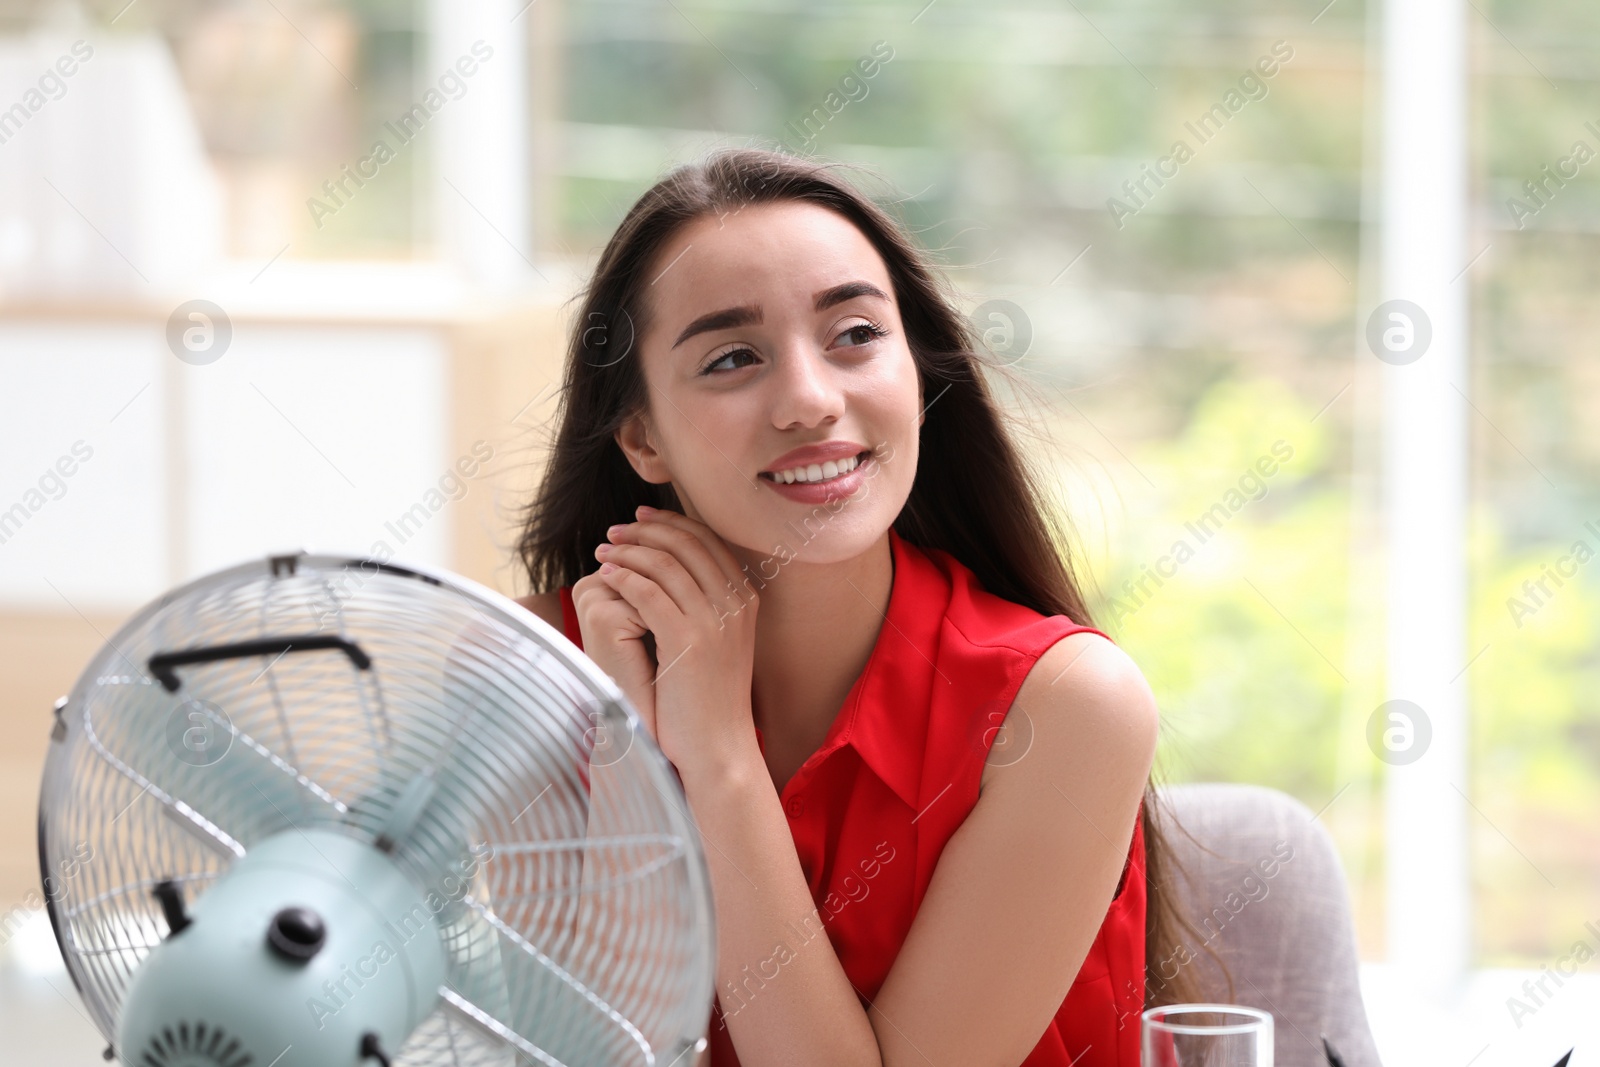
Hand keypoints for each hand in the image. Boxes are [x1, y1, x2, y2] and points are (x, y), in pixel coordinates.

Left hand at [568, 506, 760, 780]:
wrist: (718, 747)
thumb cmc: (708, 700)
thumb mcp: (716, 644)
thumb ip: (703, 607)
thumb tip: (670, 573)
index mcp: (744, 599)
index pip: (706, 541)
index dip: (670, 524)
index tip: (640, 519)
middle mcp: (735, 603)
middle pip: (687, 543)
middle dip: (646, 530)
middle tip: (614, 531)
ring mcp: (714, 621)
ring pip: (664, 563)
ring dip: (628, 551)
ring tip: (602, 552)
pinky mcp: (688, 640)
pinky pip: (649, 593)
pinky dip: (624, 577)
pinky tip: (606, 576)